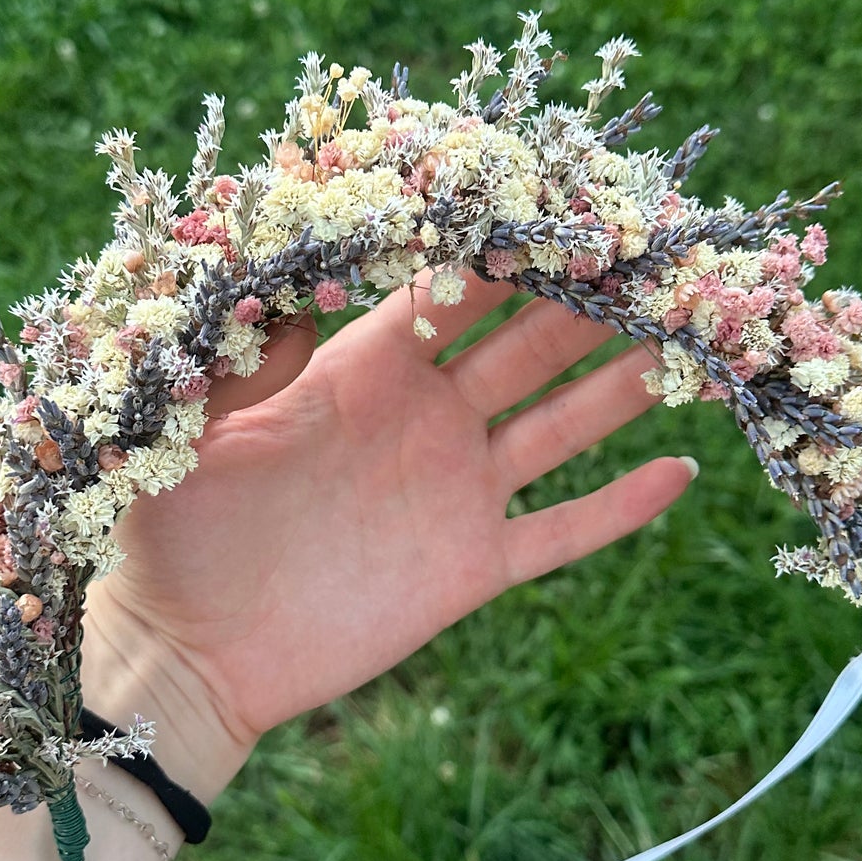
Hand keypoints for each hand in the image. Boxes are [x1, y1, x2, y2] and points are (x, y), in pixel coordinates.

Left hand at [79, 273, 697, 801]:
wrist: (188, 653)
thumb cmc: (172, 532)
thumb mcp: (186, 429)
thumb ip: (240, 355)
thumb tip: (304, 284)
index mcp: (360, 371)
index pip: (450, 293)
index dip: (504, 253)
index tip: (560, 208)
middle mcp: (424, 417)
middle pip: (526, 347)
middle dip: (586, 303)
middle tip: (654, 256)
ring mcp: (456, 491)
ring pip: (562, 425)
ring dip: (623, 387)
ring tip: (689, 343)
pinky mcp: (472, 565)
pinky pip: (563, 532)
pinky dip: (621, 507)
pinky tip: (682, 471)